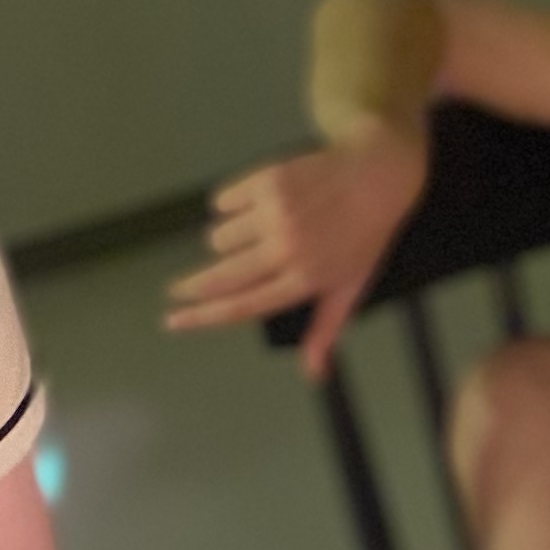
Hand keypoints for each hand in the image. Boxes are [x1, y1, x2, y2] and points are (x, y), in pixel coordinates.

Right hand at [161, 136, 424, 374]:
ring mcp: (275, 213)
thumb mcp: (351, 288)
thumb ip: (325, 331)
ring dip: (227, 239)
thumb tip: (313, 374)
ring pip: (218, 237)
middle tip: (176, 289)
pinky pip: (224, 201)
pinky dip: (231, 205)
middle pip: (219, 276)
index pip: (240, 307)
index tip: (173, 320)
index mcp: (303, 281)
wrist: (377, 174)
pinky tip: (256, 203)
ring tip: (257, 231)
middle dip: (191, 287)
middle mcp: (286, 249)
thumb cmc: (365, 236)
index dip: (200, 317)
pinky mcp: (267, 181)